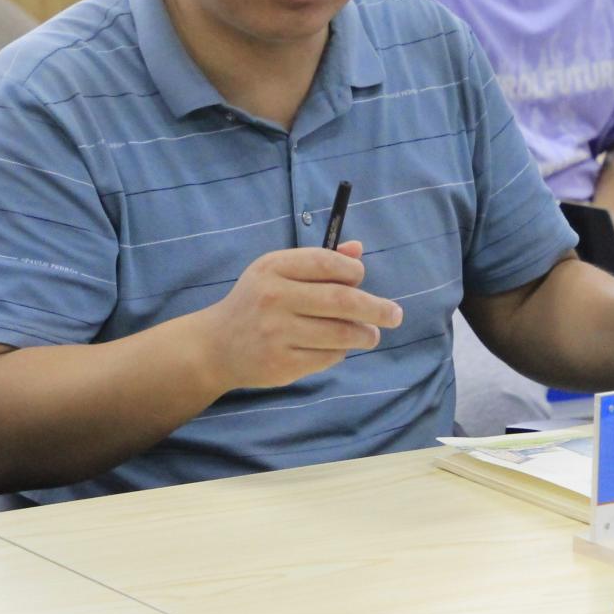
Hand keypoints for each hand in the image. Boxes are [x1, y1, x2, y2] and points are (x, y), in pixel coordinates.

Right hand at [199, 242, 403, 390]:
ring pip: (340, 333)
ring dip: (365, 335)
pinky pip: (328, 356)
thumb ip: (318, 261)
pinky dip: (341, 352)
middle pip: (341, 300)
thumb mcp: (278, 272)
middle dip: (376, 308)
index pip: (326, 263)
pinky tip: (338, 347)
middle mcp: (274, 298)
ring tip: (371, 335)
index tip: (362, 278)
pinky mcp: (282, 363)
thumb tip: (358, 250)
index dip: (353, 271)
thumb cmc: (257, 302)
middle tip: (395, 315)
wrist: (217, 346)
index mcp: (273, 268)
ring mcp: (277, 333)